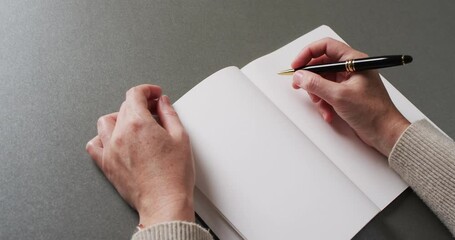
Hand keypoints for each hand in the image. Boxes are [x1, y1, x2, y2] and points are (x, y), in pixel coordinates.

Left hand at [86, 84, 194, 227]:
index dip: (147, 90)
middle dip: (139, 105)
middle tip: (153, 111)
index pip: (135, 94)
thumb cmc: (174, 175)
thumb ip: (169, 114)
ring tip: (134, 124)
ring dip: (120, 118)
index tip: (153, 94)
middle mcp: (120, 134)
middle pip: (124, 107)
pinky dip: (102, 138)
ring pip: (106, 122)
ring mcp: (111, 150)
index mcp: (138, 124)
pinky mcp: (107, 165)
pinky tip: (114, 140)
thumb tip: (162, 102)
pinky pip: (94, 145)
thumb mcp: (181, 137)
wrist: (164, 202)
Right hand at [291, 38, 409, 156]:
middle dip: (310, 77)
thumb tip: (300, 76)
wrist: (385, 132)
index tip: (297, 66)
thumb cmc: (373, 112)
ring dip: (317, 94)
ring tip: (321, 105)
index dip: (308, 54)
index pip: (326, 47)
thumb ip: (316, 84)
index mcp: (354, 61)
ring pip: (323, 81)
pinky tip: (328, 113)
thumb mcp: (339, 96)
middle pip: (322, 65)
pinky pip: (328, 93)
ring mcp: (349, 82)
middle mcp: (352, 69)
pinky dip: (324, 103)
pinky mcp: (347, 94)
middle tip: (299, 85)